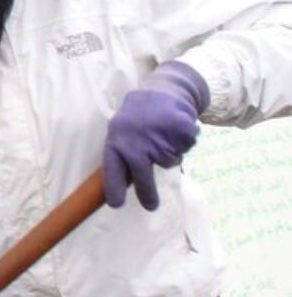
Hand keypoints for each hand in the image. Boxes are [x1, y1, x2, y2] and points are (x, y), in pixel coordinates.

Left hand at [104, 60, 208, 209]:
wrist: (163, 90)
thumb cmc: (138, 116)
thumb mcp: (121, 129)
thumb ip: (123, 151)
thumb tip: (123, 182)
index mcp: (116, 141)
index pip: (112, 170)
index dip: (113, 188)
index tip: (116, 205)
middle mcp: (136, 142)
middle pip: (142, 176)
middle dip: (147, 193)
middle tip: (151, 206)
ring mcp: (158, 138)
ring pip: (168, 162)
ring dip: (169, 154)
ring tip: (163, 135)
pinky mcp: (179, 133)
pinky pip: (184, 149)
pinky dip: (182, 143)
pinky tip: (174, 130)